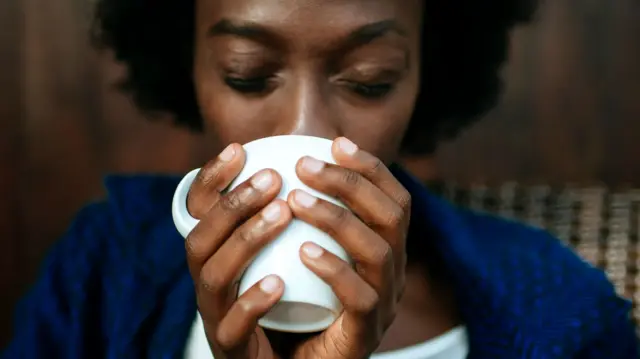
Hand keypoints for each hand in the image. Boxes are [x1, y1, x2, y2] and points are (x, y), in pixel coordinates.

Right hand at [185, 144, 291, 358]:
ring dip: (245, 241)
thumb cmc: (293, 306)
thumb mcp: (286, 256)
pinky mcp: (234, 351)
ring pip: (213, 278)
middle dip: (233, 204)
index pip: (198, 213)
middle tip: (272, 178)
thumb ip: (289, 219)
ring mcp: (217, 318)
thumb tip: (308, 166)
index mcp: (216, 258)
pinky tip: (277, 283)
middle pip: (200, 240)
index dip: (210, 180)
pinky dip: (250, 302)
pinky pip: (233, 329)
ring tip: (281, 213)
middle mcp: (209, 285)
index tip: (239, 150)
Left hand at [287, 137, 410, 358]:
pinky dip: (334, 270)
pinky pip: (361, 299)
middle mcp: (394, 272)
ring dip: (337, 219)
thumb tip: (282, 160)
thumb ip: (301, 214)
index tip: (336, 143)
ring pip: (379, 252)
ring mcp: (385, 304)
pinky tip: (303, 251)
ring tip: (295, 200)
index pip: (393, 198)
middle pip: (392, 216)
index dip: (370, 168)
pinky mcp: (366, 335)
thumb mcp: (300, 250)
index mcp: (385, 247)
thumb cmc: (295, 299)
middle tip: (305, 165)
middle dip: (351, 183)